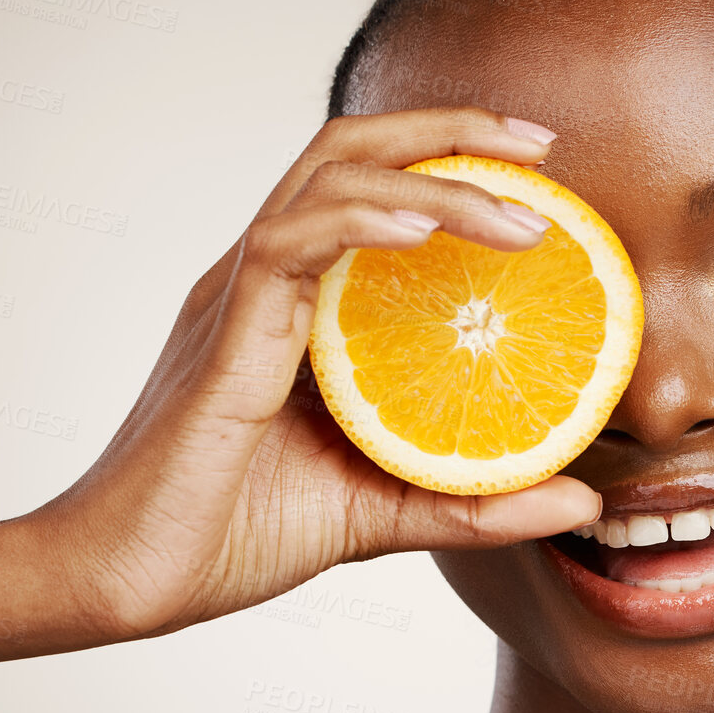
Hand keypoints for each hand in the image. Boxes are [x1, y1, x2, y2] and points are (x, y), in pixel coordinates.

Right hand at [0, 108, 601, 658]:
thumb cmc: (233, 536)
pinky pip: (289, 243)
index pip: (370, 192)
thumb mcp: (387, 512)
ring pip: (329, 180)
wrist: (127, 582)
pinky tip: (427, 228)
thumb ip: (478, 500)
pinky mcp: (223, 335)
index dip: (449, 162)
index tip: (538, 173)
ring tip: (520, 213)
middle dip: (450, 130)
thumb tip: (586, 499)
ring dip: (434, 178)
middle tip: (540, 147)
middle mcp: (263, 281)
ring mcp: (238, 299)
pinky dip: (362, 222)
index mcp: (294, 306)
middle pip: (350, 153)